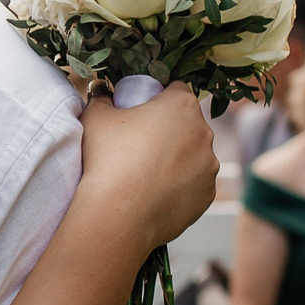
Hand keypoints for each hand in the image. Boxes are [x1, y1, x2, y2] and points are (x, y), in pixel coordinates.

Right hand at [73, 81, 217, 251]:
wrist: (119, 215)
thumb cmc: (108, 158)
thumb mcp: (95, 118)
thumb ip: (101, 98)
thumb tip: (102, 93)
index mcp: (182, 105)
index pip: (177, 89)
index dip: (159, 97)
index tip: (143, 110)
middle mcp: (204, 133)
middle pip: (188, 123)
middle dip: (170, 129)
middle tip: (142, 143)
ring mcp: (209, 166)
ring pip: (194, 155)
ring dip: (178, 158)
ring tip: (148, 172)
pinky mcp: (207, 195)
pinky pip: (194, 184)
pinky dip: (180, 185)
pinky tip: (156, 192)